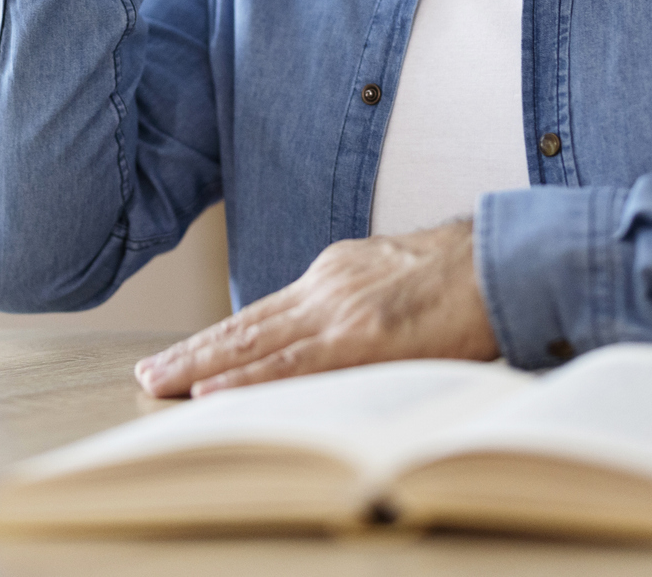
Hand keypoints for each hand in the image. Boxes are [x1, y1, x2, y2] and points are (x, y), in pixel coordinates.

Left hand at [133, 219, 499, 397]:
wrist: (503, 261)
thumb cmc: (463, 278)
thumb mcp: (395, 279)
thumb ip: (361, 304)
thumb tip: (341, 338)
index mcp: (335, 274)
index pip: (264, 314)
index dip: (221, 339)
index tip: (185, 356)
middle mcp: (326, 287)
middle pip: (246, 327)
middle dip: (194, 353)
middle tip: (149, 374)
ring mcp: (339, 310)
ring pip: (255, 344)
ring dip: (201, 366)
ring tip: (159, 384)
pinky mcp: (360, 336)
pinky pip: (292, 365)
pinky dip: (246, 379)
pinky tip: (212, 391)